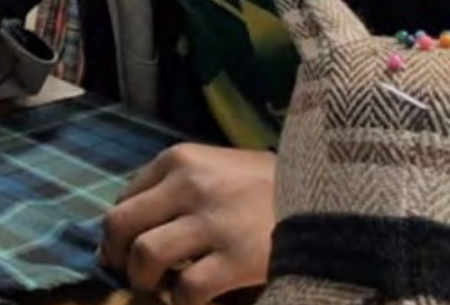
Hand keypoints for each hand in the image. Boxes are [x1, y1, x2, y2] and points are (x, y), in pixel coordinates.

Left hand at [101, 144, 274, 304]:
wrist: (331, 199)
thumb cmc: (271, 187)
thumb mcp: (220, 168)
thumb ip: (177, 188)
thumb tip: (127, 232)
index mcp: (181, 158)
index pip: (123, 199)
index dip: (120, 233)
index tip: (129, 251)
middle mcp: (190, 183)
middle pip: (119, 226)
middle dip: (118, 258)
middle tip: (138, 275)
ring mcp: (213, 220)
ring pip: (144, 257)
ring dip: (146, 282)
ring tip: (166, 288)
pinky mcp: (236, 257)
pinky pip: (186, 290)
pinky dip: (184, 303)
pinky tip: (198, 299)